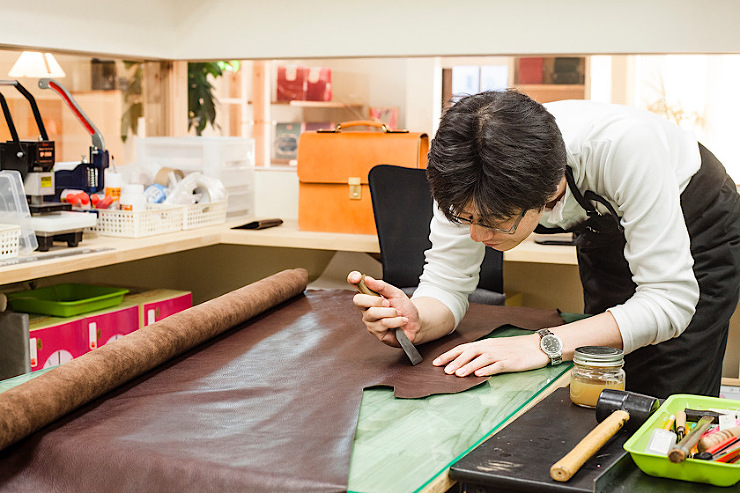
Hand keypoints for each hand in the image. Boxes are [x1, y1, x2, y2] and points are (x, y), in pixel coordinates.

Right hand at [347, 270, 420, 346]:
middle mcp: (367, 309)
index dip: (353, 280)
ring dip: (391, 312)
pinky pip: (383, 324)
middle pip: (359, 300)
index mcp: (370, 297)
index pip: (357, 287)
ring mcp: (370, 322)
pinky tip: (400, 321)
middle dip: (376, 300)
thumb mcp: (395, 293)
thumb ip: (382, 286)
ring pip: (374, 313)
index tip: (357, 277)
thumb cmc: (404, 308)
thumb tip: (367, 279)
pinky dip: (396, 321)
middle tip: (388, 303)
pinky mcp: (376, 333)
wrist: (415, 323)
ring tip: (398, 313)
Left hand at [432, 333, 548, 376]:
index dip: (449, 355)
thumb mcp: (496, 348)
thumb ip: (481, 354)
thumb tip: (465, 362)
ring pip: (481, 359)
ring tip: (457, 374)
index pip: (463, 348)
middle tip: (444, 370)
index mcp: (485, 344)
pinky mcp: (511, 362)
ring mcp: (500, 354)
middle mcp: (490, 347)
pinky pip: (497, 365)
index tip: (436, 362)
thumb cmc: (516, 348)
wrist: (537, 346)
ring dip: (468, 366)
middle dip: (455, 362)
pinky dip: (487, 369)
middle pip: (469, 353)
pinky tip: (479, 374)